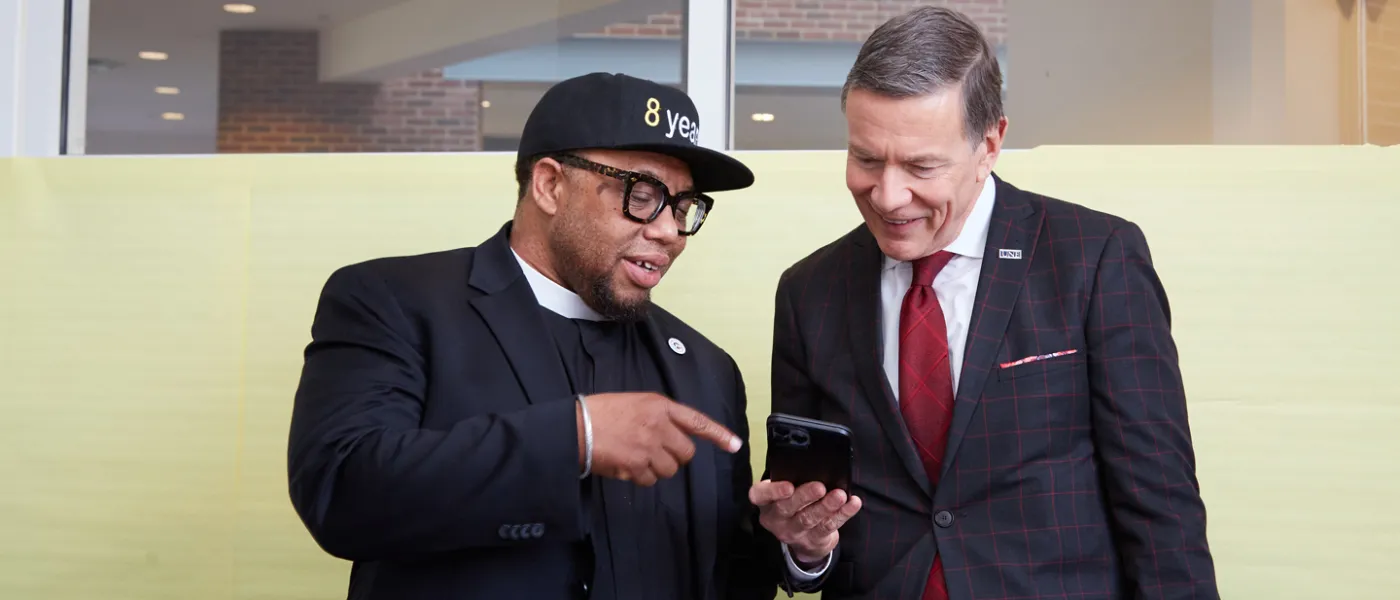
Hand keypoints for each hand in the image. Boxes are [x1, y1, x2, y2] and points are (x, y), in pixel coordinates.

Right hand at [577, 392, 741, 485]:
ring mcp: (649, 447)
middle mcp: (659, 425)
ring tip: (636, 457)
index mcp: (659, 406)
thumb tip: (672, 436)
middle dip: (675, 456)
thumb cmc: (600, 412)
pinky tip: (626, 466)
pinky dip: (641, 477)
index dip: (718, 434)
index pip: (697, 421)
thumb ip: (658, 416)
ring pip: (670, 469)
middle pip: (686, 453)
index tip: (735, 445)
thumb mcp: (634, 403)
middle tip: (655, 452)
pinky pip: (651, 480)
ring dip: (657, 468)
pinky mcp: (636, 465)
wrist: (575, 426)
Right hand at [751, 479, 861, 563]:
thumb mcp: (785, 492)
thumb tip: (815, 465)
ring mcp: (794, 532)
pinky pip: (829, 526)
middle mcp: (776, 518)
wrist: (803, 539)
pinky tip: (852, 503)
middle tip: (820, 487)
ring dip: (826, 506)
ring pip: (809, 518)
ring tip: (839, 495)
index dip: (773, 491)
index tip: (788, 486)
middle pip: (787, 508)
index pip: (760, 495)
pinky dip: (842, 514)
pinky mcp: (813, 540)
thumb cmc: (794, 503)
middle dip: (805, 496)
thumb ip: (793, 479)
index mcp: (766, 501)